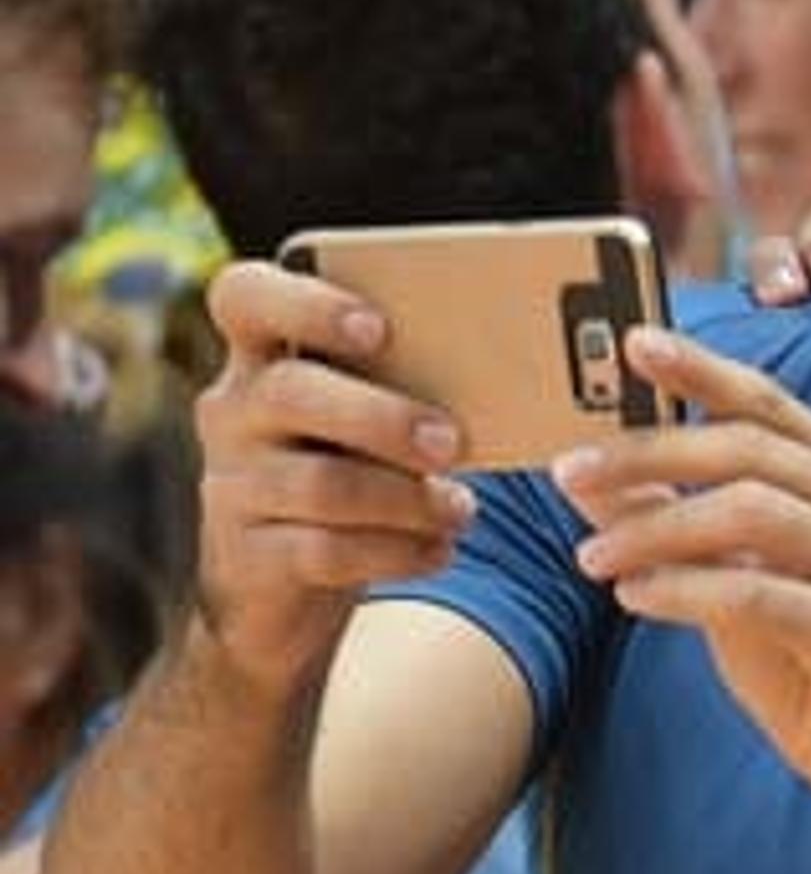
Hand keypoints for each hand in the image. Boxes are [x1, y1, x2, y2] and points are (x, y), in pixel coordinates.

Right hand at [189, 259, 474, 683]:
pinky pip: (325, 550)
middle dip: (383, 418)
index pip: (246, 296)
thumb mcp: (368, 413)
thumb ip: (410, 377)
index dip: (307, 304)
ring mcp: (233, 484)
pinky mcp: (248, 556)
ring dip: (406, 498)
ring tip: (459, 508)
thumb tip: (516, 363)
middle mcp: (235, 410)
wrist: (285, 577)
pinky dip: (397, 550)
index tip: (378, 327)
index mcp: (266, 354)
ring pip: (320, 484)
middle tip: (452, 442)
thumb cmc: (351, 462)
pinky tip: (439, 547)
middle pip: (291, 393)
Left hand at [551, 327, 810, 846]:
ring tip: (591, 557)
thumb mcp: (744, 589)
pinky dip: (683, 590)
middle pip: (749, 451)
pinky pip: (757, 592)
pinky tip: (635, 597)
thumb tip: (597, 482)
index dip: (701, 371)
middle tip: (569, 471)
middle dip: (649, 454)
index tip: (633, 343)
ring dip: (655, 528)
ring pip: (750, 512)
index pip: (769, 407)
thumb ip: (688, 532)